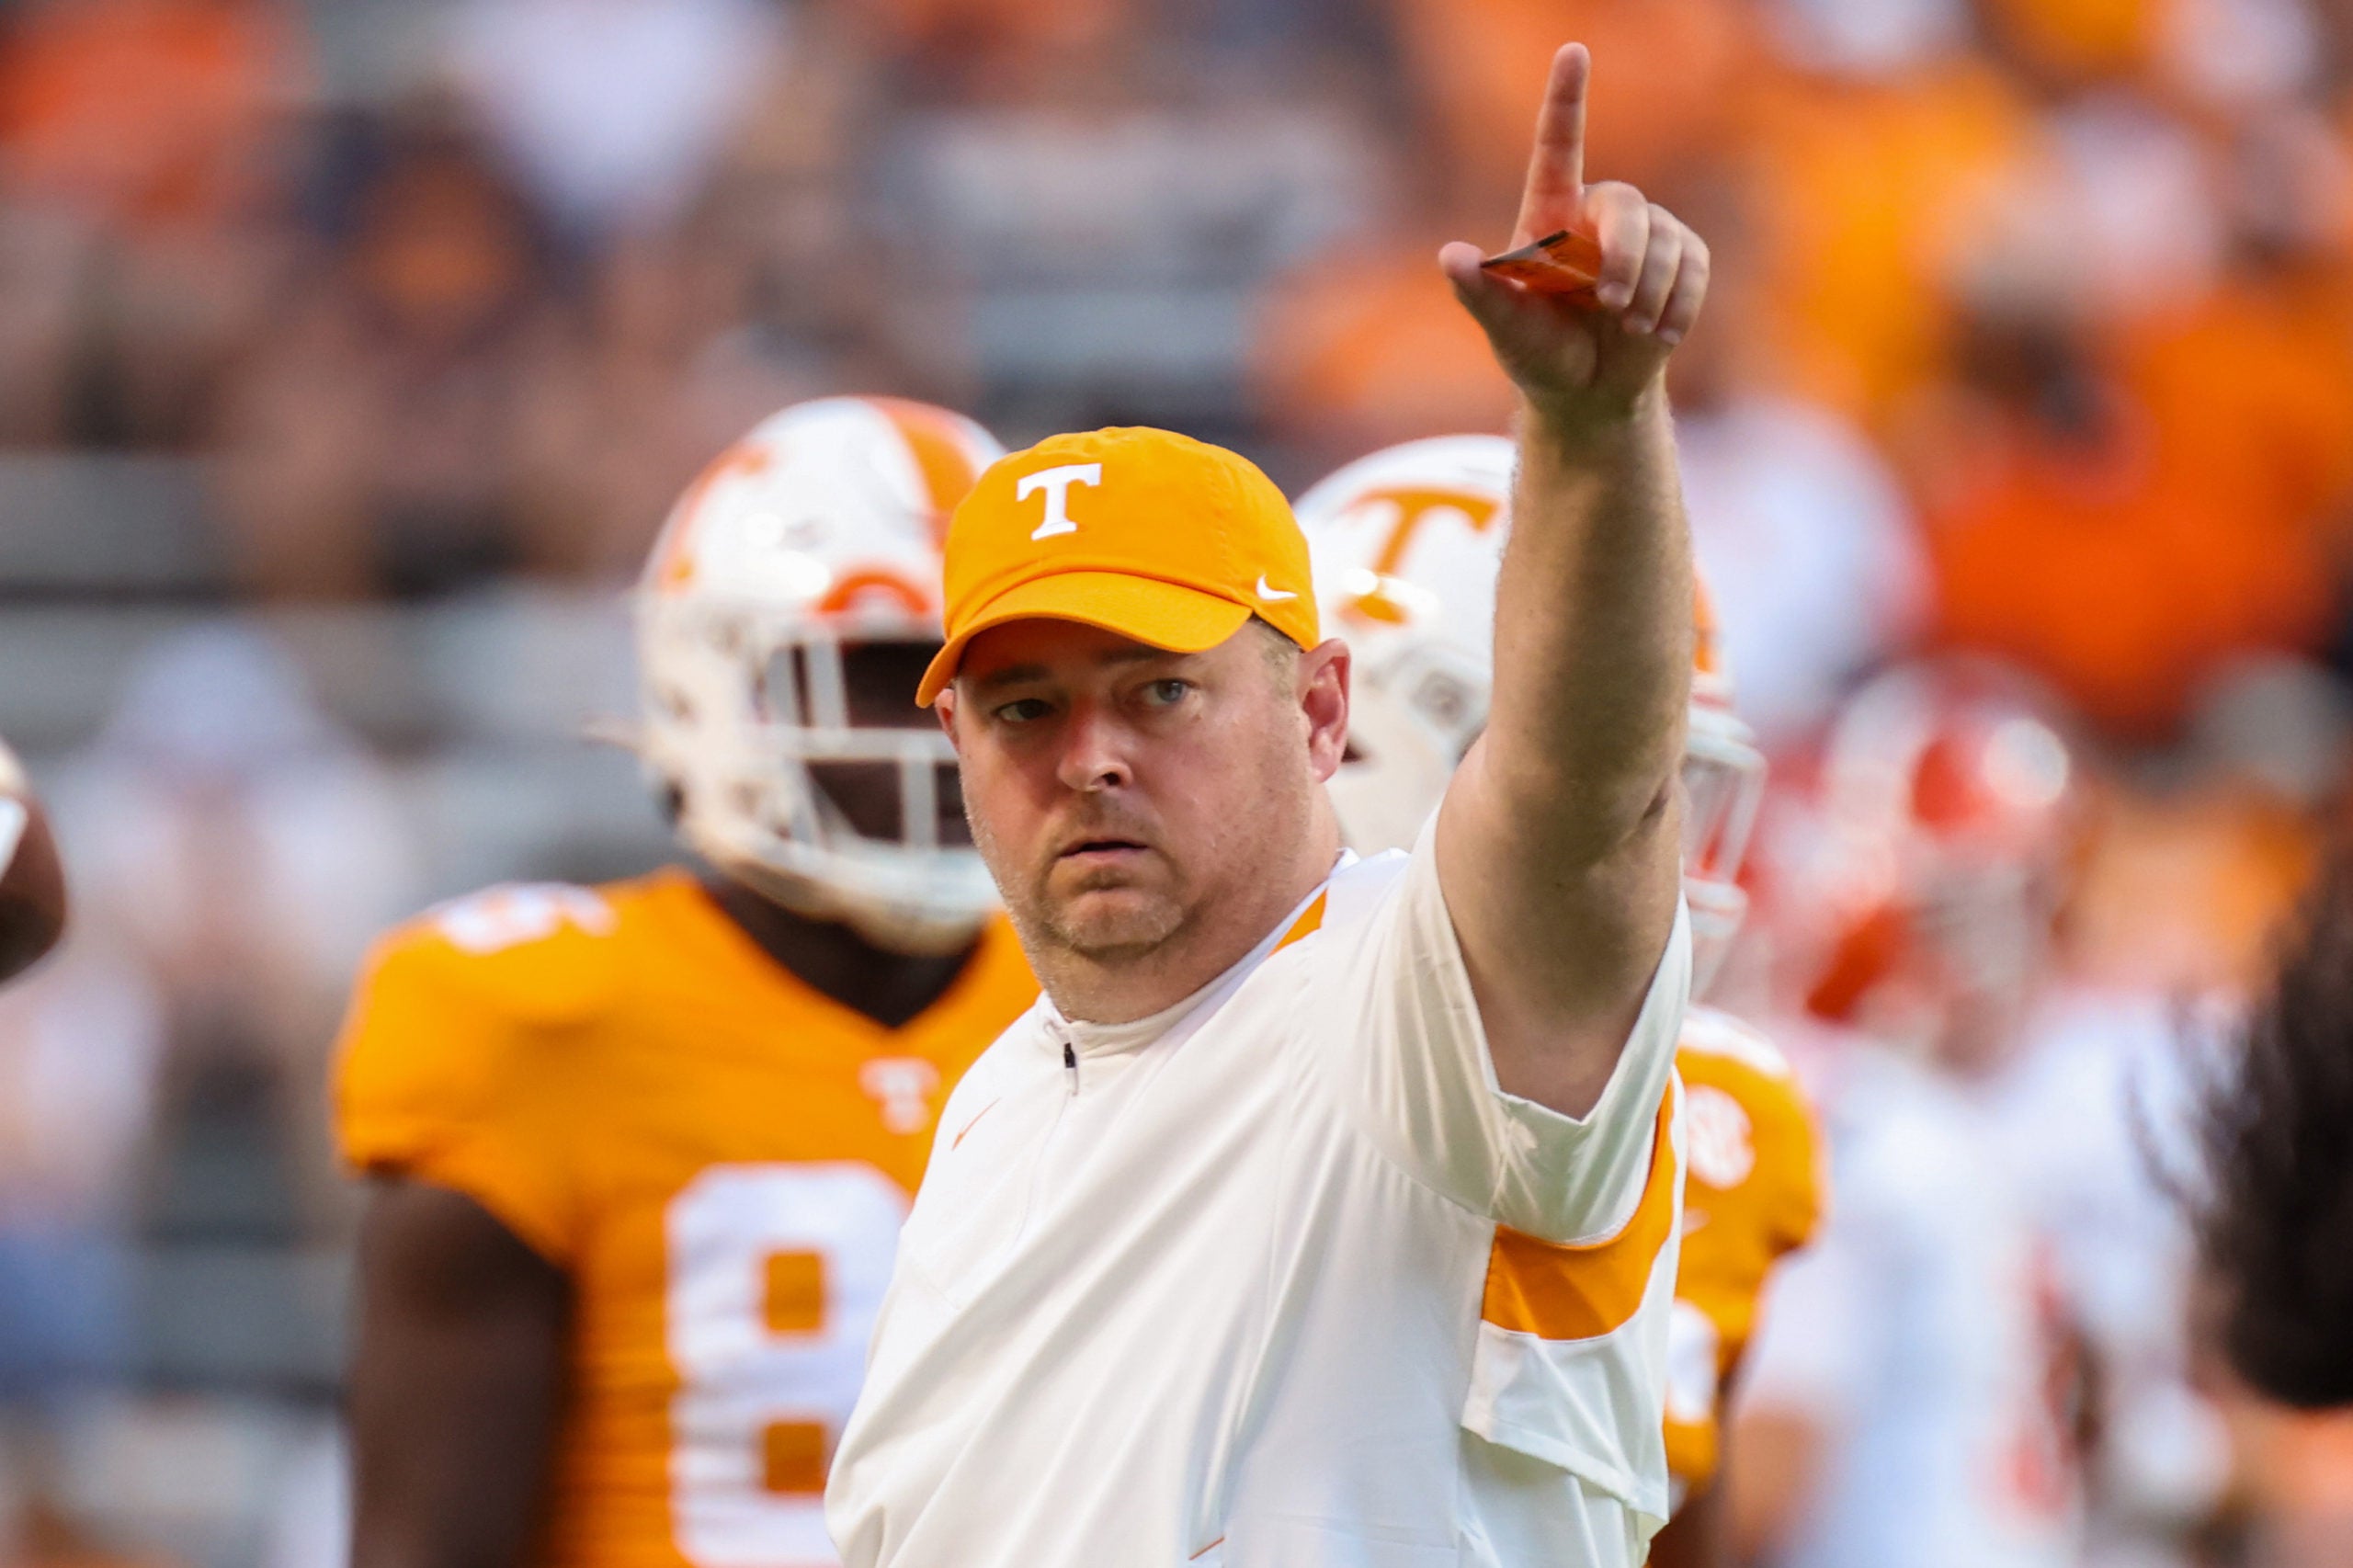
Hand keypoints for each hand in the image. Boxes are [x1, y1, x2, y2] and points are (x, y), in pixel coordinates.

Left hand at [1440, 44, 1709, 424]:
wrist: (1588, 393)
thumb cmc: (1538, 354)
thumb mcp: (1506, 329)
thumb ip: (1480, 293)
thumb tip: (1451, 256)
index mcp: (1549, 216)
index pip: (1558, 146)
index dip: (1566, 99)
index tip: (1573, 51)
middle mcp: (1597, 215)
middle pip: (1628, 207)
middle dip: (1627, 257)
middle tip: (1612, 306)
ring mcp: (1647, 235)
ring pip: (1667, 241)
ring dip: (1651, 292)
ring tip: (1629, 329)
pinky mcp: (1683, 260)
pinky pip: (1695, 268)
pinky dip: (1678, 307)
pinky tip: (1657, 335)